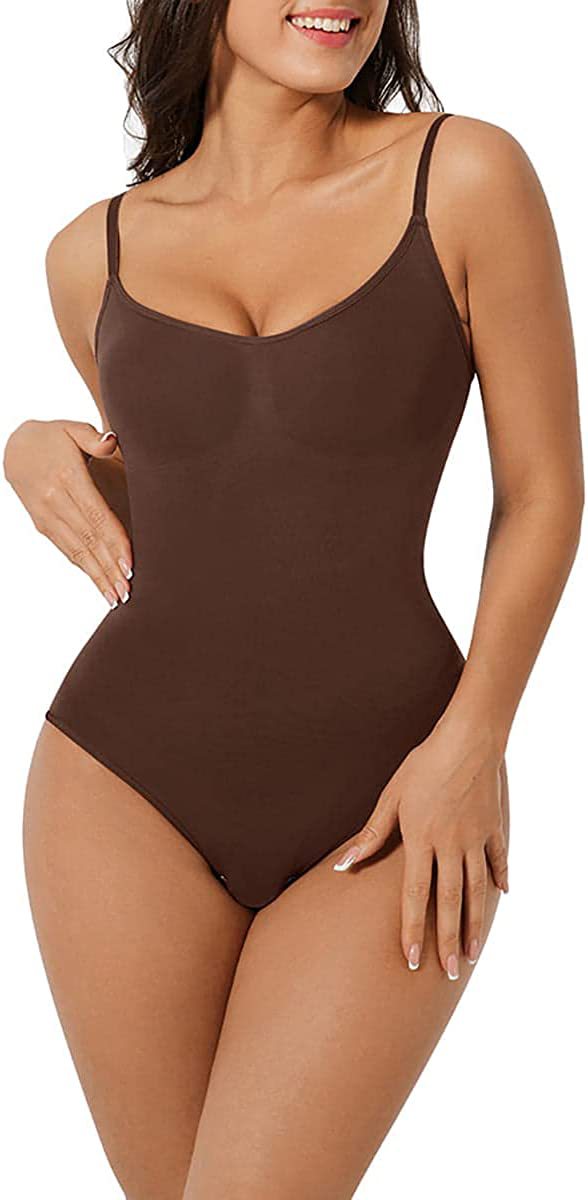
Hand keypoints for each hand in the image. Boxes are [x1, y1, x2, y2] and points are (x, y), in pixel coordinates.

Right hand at [4, 419, 132, 607]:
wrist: (15, 448)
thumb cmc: (53, 437)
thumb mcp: (72, 429)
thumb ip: (94, 438)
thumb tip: (111, 442)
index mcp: (67, 478)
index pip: (95, 515)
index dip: (114, 541)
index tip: (130, 563)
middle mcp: (54, 501)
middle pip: (88, 540)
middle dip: (109, 568)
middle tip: (129, 591)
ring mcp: (46, 516)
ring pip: (77, 551)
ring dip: (98, 576)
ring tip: (117, 597)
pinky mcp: (43, 525)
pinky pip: (67, 551)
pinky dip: (85, 570)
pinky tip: (100, 584)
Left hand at [333, 722, 508, 978]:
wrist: (468, 738)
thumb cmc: (424, 764)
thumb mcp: (391, 796)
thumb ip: (371, 834)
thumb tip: (345, 864)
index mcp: (422, 840)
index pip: (415, 896)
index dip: (412, 931)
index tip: (411, 961)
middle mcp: (451, 846)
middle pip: (450, 902)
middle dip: (449, 941)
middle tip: (452, 973)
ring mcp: (476, 838)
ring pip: (477, 890)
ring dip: (475, 924)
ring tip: (474, 953)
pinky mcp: (493, 826)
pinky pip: (498, 859)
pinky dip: (499, 877)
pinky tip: (501, 896)